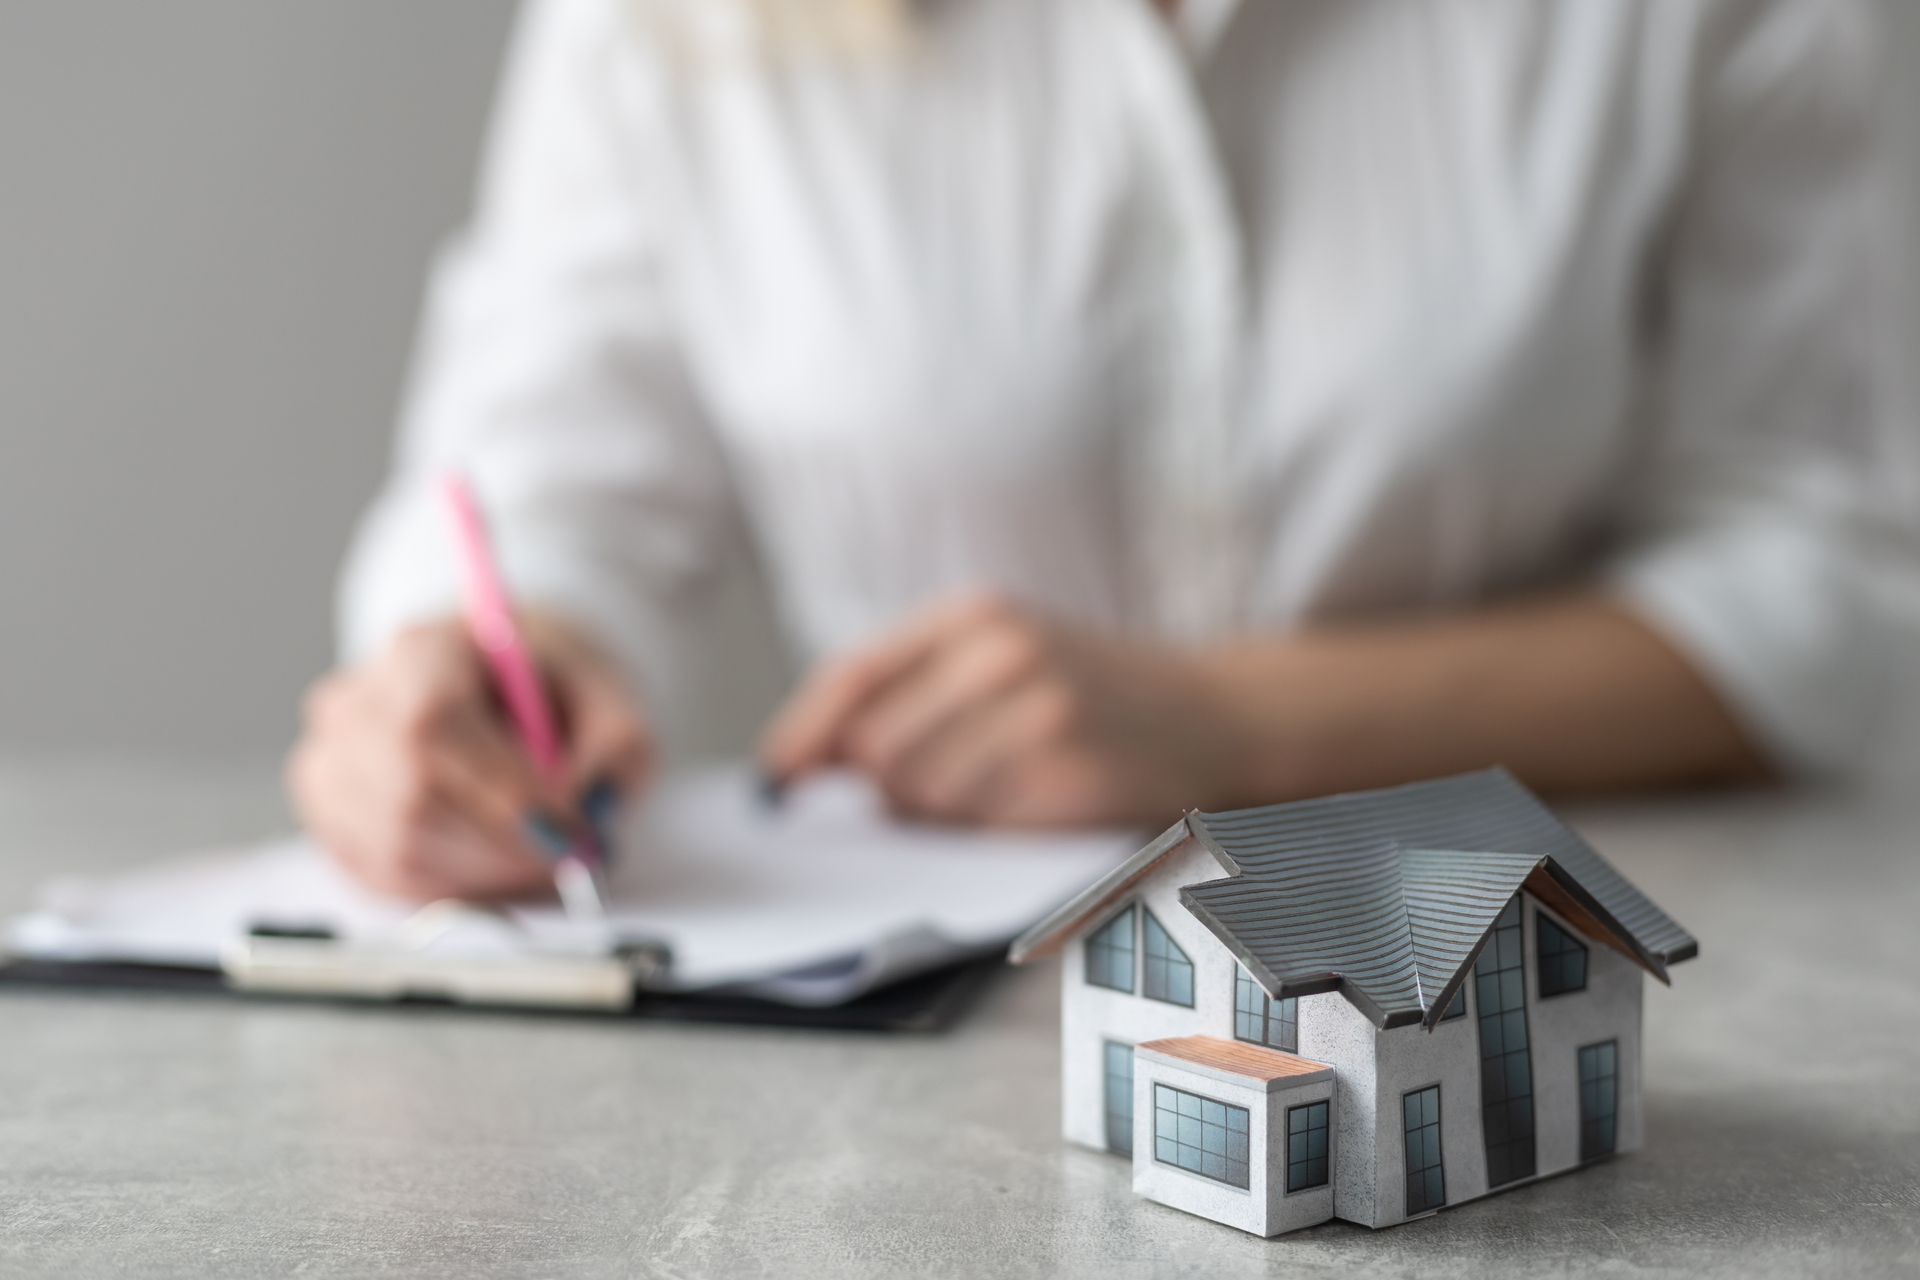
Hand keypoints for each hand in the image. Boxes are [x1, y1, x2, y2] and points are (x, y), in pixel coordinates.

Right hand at [287, 611, 649, 900]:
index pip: (434, 724)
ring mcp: (331, 760)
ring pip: (395, 843)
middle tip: (569, 858)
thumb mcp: (611, 699)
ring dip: (484, 870)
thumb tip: (589, 812)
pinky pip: (385, 873)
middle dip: (502, 843)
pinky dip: (454, 884)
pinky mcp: (332, 815)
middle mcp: (358, 701)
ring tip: (542, 857)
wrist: (499, 688)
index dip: (501, 792)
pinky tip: (499, 864)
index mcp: (422, 649)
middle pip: (408, 792)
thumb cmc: (552, 691)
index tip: (569, 830)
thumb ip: (616, 747)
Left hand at [758, 592, 1241, 827]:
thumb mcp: (1005, 653)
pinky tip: (1030, 804)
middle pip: (877, 749)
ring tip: (995, 790)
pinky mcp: (1069, 772)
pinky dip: (987, 828)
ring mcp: (1040, 711)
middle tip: (931, 791)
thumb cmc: (1092, 690)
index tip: (777, 783)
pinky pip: (979, 824)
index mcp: (975, 615)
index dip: (803, 736)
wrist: (1214, 713)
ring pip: (921, 793)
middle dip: (883, 788)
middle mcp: (1003, 652)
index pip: (853, 677)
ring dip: (936, 812)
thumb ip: (915, 688)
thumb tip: (816, 760)